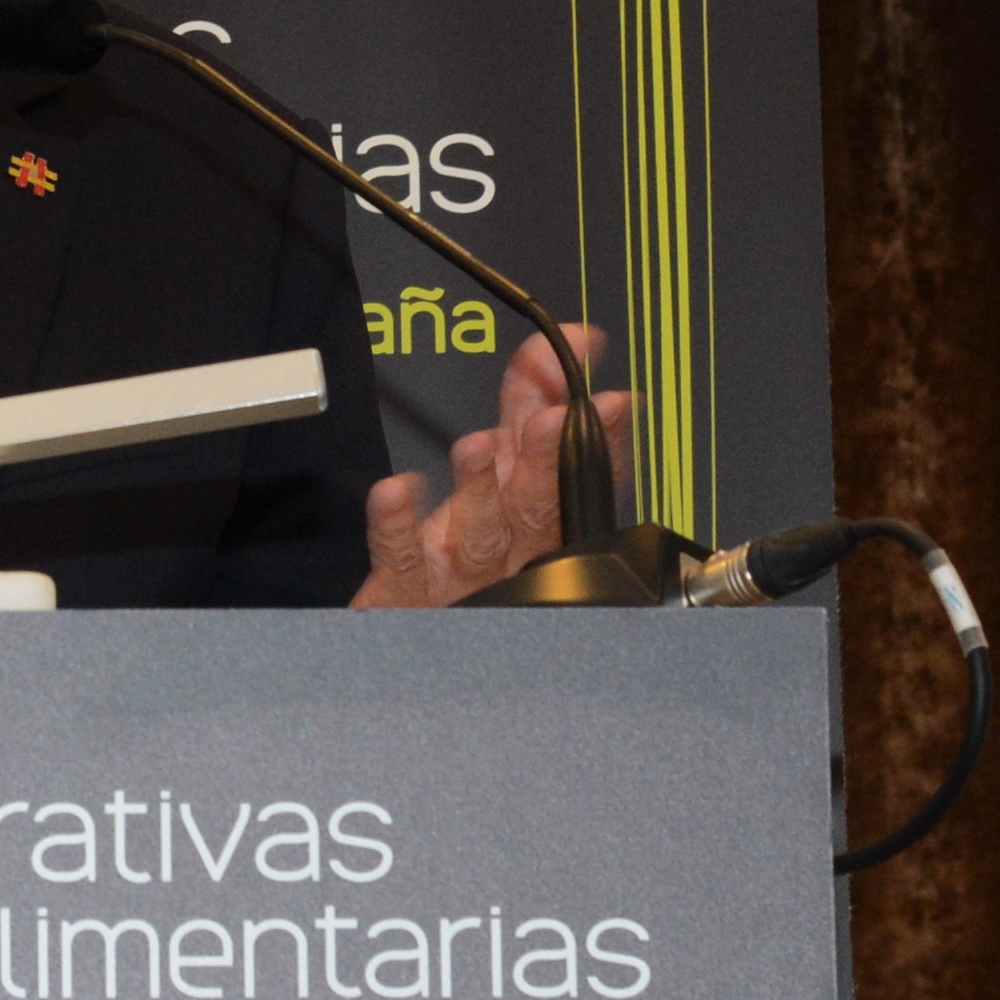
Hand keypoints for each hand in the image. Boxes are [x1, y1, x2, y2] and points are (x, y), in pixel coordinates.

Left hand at [351, 324, 638, 609]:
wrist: (414, 646)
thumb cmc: (466, 566)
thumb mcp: (502, 480)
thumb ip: (526, 413)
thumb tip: (553, 353)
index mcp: (533, 514)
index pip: (570, 462)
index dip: (588, 422)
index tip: (605, 388)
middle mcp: (507, 546)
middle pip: (534, 501)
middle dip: (546, 457)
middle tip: (554, 420)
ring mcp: (459, 574)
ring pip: (479, 532)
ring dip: (480, 487)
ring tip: (477, 446)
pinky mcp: (408, 596)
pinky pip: (402, 560)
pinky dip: (398, 526)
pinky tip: (394, 492)